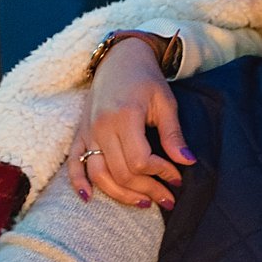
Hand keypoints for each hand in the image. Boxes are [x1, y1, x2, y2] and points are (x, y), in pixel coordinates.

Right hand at [69, 39, 195, 208]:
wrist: (119, 59)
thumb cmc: (146, 79)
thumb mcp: (165, 102)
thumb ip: (173, 134)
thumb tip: (187, 162)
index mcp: (124, 117)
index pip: (140, 160)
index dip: (161, 174)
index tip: (177, 177)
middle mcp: (102, 127)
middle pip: (121, 172)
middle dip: (147, 190)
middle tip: (167, 199)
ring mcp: (87, 132)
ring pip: (99, 175)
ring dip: (121, 194)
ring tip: (144, 203)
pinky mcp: (80, 133)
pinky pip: (73, 163)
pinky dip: (78, 183)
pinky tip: (89, 198)